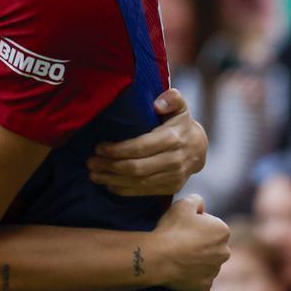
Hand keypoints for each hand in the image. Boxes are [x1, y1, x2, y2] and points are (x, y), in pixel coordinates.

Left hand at [87, 88, 206, 195]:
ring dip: (113, 180)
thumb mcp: (180, 105)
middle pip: (136, 168)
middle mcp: (174, 160)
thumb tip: (157, 103)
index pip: (140, 147)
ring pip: (138, 182)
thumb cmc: (181, 123)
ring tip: (93, 175)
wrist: (200, 148)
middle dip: (110, 166)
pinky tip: (108, 185)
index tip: (98, 147)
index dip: (117, 149)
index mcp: (172, 138)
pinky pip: (144, 192)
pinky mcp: (171, 188)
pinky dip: (124, 190)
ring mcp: (174, 177)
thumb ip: (171, 98)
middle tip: (90, 162)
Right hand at [151, 196, 229, 290]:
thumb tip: (200, 204)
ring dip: (196, 257)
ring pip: (206, 260)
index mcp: (223, 231)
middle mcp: (224, 252)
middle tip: (180, 239)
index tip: (183, 225)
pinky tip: (179, 265)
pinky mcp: (205, 284)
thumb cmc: (173, 229)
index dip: (196, 223)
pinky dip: (191, 271)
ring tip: (177, 253)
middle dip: (200, 241)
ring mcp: (215, 270)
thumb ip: (196, 200)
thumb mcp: (183, 203)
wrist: (159, 257)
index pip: (211, 224)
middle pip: (211, 243)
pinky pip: (199, 275)